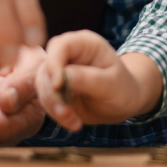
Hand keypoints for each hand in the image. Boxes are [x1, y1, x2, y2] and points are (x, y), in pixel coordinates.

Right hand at [36, 30, 162, 131]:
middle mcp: (69, 54)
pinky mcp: (55, 88)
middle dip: (52, 92)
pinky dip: (56, 113)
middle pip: (46, 67)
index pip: (60, 46)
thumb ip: (90, 79)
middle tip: (66, 113)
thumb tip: (65, 76)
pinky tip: (74, 122)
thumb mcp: (112, 84)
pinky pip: (46, 99)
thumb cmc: (123, 88)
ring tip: (74, 122)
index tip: (58, 85)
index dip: (54, 63)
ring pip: (43, 85)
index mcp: (85, 43)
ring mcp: (60, 71)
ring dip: (54, 106)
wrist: (123, 103)